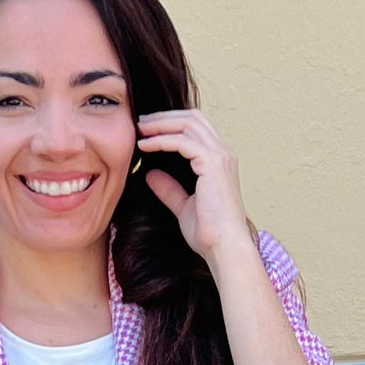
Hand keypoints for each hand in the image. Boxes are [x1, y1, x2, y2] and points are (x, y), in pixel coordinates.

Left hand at [136, 109, 253, 263]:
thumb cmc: (210, 234)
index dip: (170, 124)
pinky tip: (144, 145)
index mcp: (219, 161)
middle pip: (192, 118)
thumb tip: (150, 174)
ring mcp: (220, 156)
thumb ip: (169, 188)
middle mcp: (223, 153)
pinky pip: (182, 142)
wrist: (224, 248)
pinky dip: (161, 140)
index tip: (146, 130)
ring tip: (139, 128)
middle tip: (140, 122)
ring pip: (188, 124)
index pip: (195, 129)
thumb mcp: (184, 207)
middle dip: (164, 117)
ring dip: (160, 123)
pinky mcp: (213, 163)